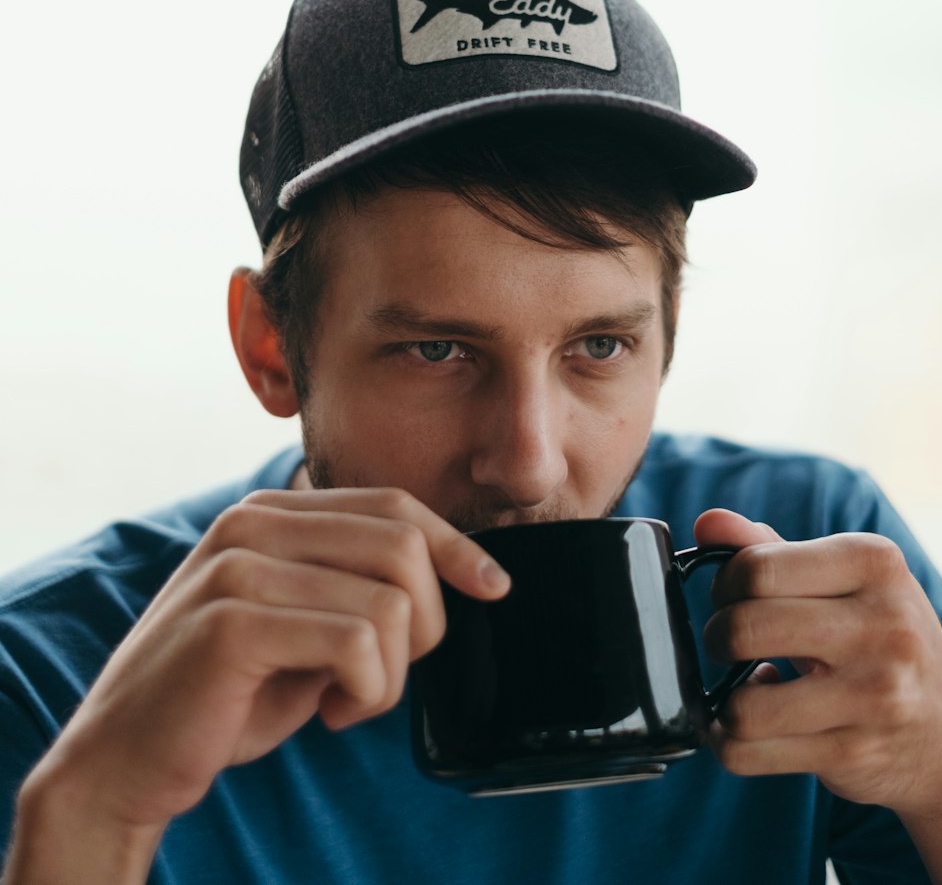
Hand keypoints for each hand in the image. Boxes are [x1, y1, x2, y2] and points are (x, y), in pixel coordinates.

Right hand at [29, 488, 509, 834]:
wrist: (123, 761)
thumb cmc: (223, 697)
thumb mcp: (300, 623)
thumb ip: (355, 584)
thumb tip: (459, 572)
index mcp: (271, 511)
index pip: (394, 505)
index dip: (455, 545)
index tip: (493, 587)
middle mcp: (252, 523)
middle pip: (403, 545)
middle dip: (425, 624)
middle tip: (381, 676)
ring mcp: (239, 568)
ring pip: (390, 602)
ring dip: (390, 675)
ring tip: (345, 701)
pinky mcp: (234, 625)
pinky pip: (358, 644)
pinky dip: (367, 692)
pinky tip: (328, 712)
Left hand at [695, 507, 941, 816]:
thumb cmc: (879, 640)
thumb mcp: (843, 581)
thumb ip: (770, 549)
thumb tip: (708, 524)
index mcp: (874, 564)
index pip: (757, 567)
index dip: (725, 584)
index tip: (732, 597)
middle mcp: (883, 626)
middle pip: (746, 627)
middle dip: (718, 637)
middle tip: (731, 642)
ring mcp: (874, 695)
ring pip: (744, 705)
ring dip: (725, 702)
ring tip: (744, 691)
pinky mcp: (855, 752)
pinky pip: (752, 752)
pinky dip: (732, 742)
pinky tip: (753, 727)